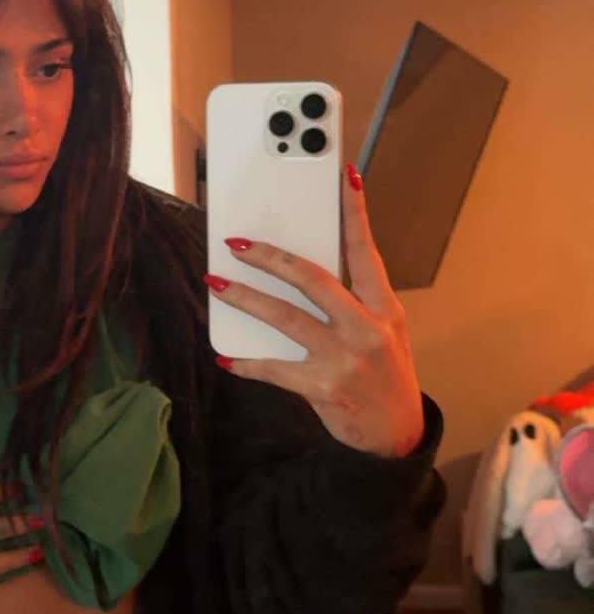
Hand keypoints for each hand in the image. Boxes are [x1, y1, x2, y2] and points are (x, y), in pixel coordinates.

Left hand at [207, 165, 425, 456]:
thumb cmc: (385, 376)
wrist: (397, 436)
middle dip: (271, 257)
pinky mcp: (324, 388)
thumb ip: (352, 302)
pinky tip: (226, 359)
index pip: (367, 251)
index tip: (346, 177)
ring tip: (216, 284)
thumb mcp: (384, 332)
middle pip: (313, 278)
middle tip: (238, 243)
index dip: (355, 212)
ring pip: (286, 317)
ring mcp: (345, 358)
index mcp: (383, 308)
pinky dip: (247, 364)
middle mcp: (367, 328)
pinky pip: (275, 369)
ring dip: (246, 298)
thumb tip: (297, 272)